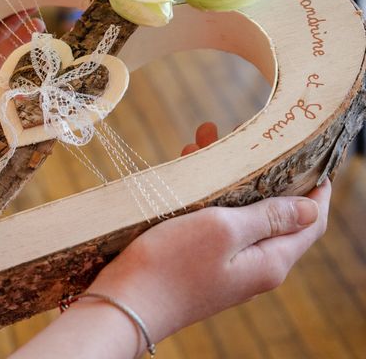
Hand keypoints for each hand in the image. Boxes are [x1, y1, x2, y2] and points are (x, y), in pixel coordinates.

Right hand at [88, 121, 329, 348]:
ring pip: (236, 212)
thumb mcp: (223, 229)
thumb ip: (269, 216)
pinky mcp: (199, 262)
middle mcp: (253, 265)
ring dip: (226, 177)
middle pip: (271, 212)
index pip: (311, 223)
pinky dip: (204, 193)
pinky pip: (211, 221)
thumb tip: (312, 208)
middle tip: (246, 138)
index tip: (312, 157)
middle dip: (260, 171)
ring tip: (202, 139)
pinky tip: (186, 168)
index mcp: (269, 260)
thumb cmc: (172, 264)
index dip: (316, 191)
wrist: (124, 302)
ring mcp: (225, 265)